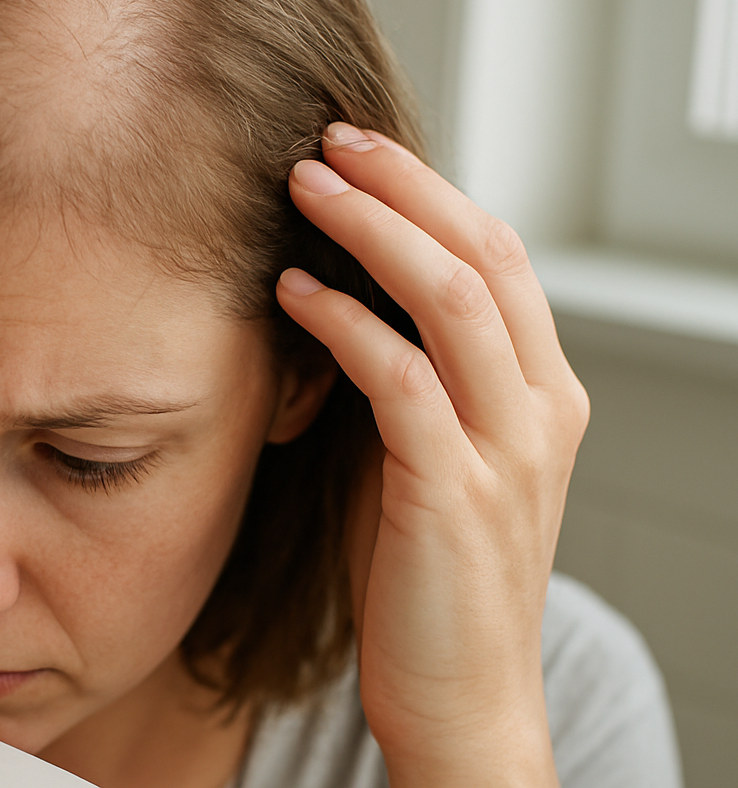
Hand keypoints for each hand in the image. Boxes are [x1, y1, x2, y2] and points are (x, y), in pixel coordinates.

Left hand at [275, 122, 588, 787]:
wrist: (460, 698)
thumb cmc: (421, 570)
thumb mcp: (424, 452)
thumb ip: (405, 374)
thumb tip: (336, 286)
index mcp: (544, 392)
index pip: (497, 256)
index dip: (429, 191)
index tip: (357, 149)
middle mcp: (542, 411)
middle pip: (482, 255)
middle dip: (402, 185)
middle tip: (326, 139)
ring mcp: (507, 452)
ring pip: (452, 300)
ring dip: (371, 231)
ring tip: (302, 187)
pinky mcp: (455, 495)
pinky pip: (400, 381)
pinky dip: (345, 323)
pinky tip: (292, 292)